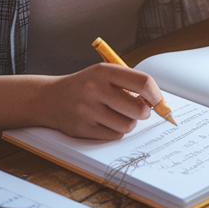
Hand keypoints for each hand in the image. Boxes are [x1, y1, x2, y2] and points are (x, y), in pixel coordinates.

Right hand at [41, 63, 163, 139]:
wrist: (50, 98)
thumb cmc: (85, 86)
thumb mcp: (104, 74)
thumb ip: (129, 83)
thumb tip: (158, 103)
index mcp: (104, 71)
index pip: (143, 82)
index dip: (156, 95)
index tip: (157, 101)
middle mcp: (95, 89)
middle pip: (139, 109)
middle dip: (144, 112)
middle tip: (139, 110)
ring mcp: (88, 110)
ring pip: (128, 125)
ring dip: (128, 123)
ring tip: (116, 115)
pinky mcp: (83, 128)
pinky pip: (114, 136)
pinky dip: (114, 132)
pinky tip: (104, 122)